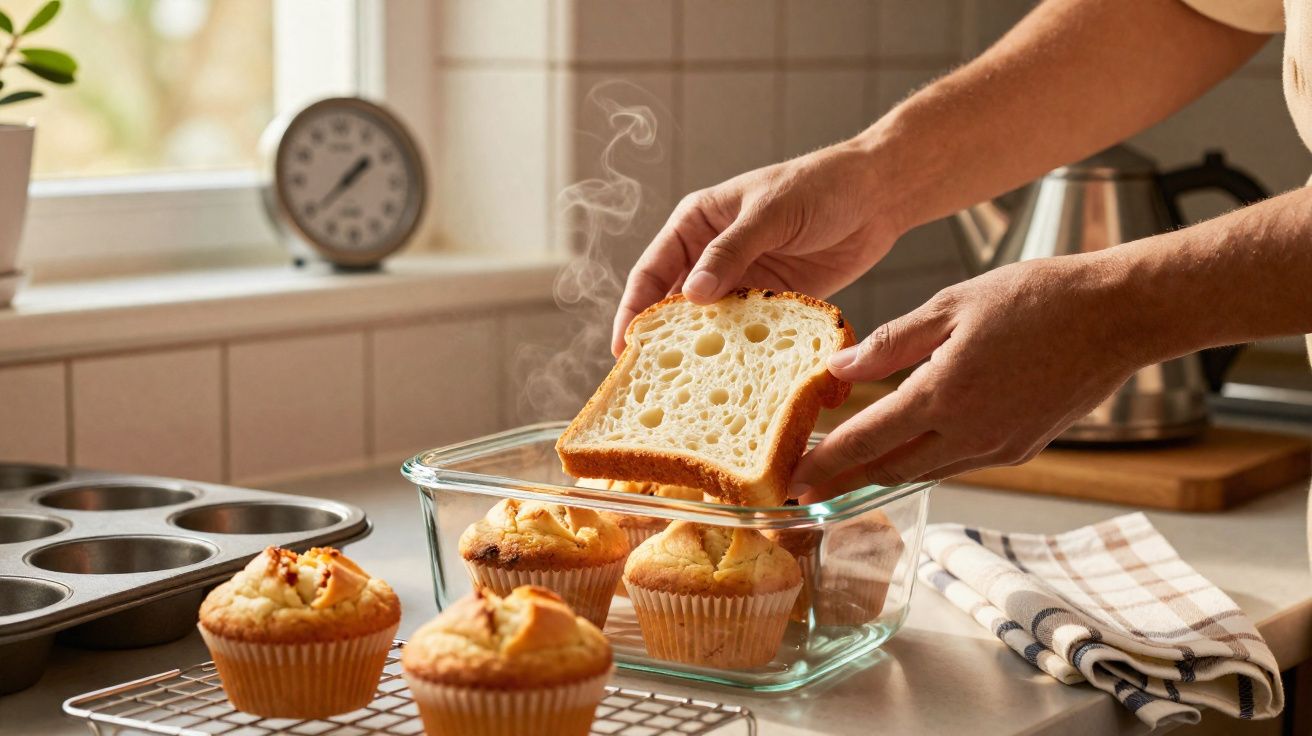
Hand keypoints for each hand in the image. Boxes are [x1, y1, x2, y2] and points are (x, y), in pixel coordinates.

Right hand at [611, 141, 902, 355]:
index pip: (652, 271)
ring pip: (710, 324)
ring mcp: (742, 281)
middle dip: (663, 340)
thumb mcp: (770, 213)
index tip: (623, 348)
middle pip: (674, 305)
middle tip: (649, 381)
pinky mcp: (772, 303)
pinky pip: (748, 332)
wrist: (879, 195)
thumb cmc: (820, 186)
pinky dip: (741, 353)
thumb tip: (690, 294)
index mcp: (696, 224)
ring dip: (703, 351)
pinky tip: (738, 378)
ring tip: (689, 389)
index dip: (634, 310)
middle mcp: (711, 256)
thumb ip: (731, 251)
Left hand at [790, 255, 1147, 500]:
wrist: (1120, 316)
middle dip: (842, 482)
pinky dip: (925, 461)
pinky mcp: (1022, 448)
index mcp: (944, 396)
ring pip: (924, 470)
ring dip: (882, 475)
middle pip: (890, 469)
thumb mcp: (953, 304)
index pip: (866, 441)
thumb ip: (892, 341)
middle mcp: (970, 434)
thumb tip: (841, 367)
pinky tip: (907, 451)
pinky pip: (959, 462)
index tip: (790, 479)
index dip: (823, 462)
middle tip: (804, 489)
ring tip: (843, 476)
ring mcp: (999, 447)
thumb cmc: (1038, 298)